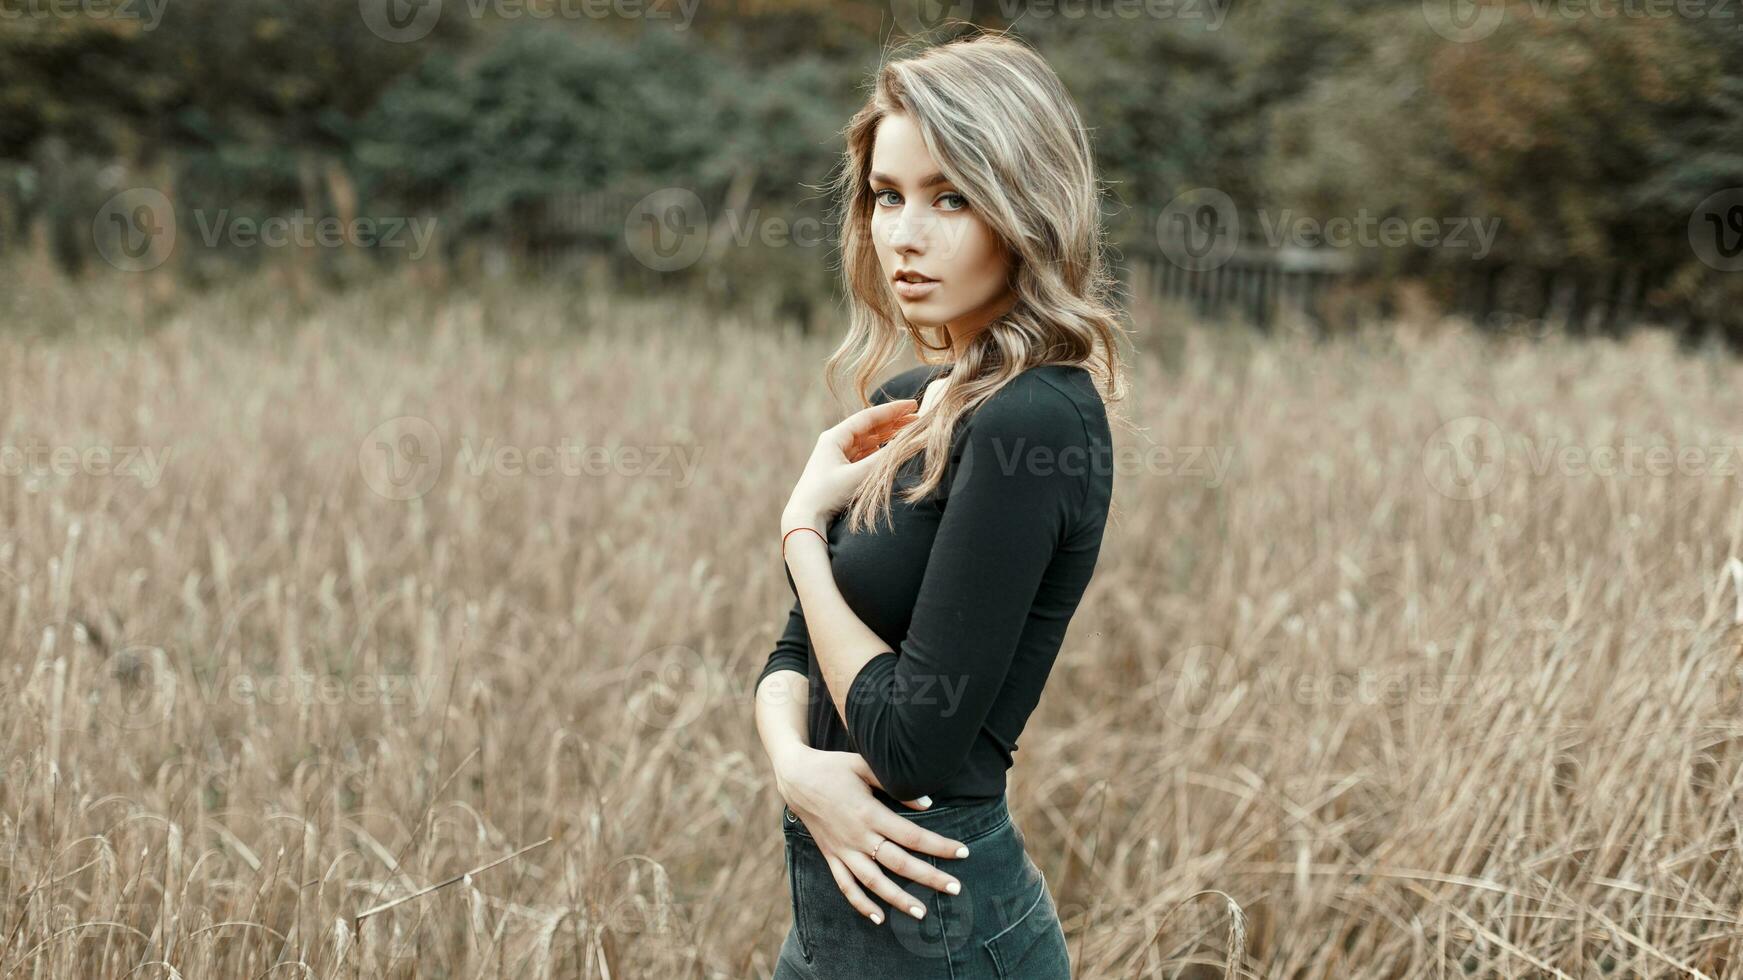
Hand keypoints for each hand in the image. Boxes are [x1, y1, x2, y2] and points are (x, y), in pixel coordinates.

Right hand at [773, 745, 968, 923]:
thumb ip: (895, 784)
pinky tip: (878, 918)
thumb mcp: (864, 766)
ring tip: (922, 913)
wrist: (796, 778)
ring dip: (898, 899)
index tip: (963, 852)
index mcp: (869, 813)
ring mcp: (843, 850)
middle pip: (899, 863)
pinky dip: (861, 904)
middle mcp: (858, 836)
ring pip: (874, 882)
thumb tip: (928, 803)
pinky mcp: (831, 856)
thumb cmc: (834, 767)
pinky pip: (845, 885)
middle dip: (929, 877)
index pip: (913, 835)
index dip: (939, 845)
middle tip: (955, 889)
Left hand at [783, 399, 918, 527]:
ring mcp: (835, 458)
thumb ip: (884, 459)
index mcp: (834, 438)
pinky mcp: (837, 472)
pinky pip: (862, 456)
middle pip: (868, 428)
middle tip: (916, 418)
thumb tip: (908, 443)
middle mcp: (833, 444)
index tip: (913, 404)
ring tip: (907, 432)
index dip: (892, 411)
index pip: (868, 417)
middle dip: (892, 423)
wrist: (804, 520)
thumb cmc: (828, 496)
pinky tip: (889, 451)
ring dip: (886, 437)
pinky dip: (878, 451)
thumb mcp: (859, 476)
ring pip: (866, 442)